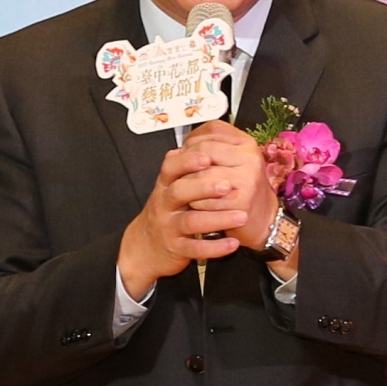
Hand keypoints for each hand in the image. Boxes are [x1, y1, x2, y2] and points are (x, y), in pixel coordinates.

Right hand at [116, 131, 276, 292]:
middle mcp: (164, 204)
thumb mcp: (171, 185)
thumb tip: (205, 136)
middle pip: (179, 191)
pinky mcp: (176, 249)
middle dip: (203, 187)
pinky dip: (214, 248)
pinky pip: (195, 249)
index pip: (171, 167)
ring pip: (190, 221)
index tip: (207, 156)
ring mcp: (169, 227)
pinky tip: (233, 243)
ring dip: (217, 219)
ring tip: (240, 216)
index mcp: (165, 184)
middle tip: (227, 184)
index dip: (187, 161)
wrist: (146, 246)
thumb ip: (185, 165)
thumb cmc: (167, 210)